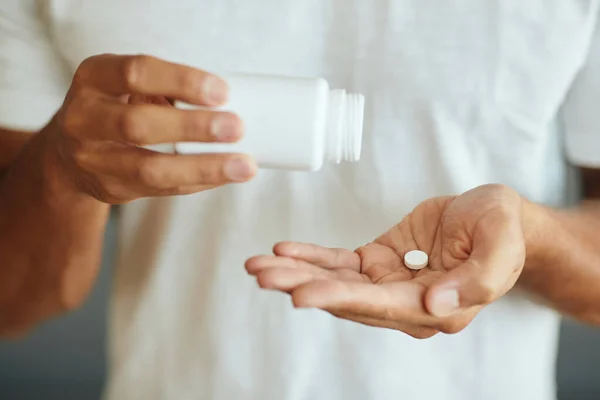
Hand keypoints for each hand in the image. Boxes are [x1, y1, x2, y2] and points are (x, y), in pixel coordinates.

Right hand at [41, 54, 255, 203]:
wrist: (70, 151)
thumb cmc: (115, 107)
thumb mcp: (127, 85)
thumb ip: (167, 88)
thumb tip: (233, 102)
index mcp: (93, 77)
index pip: (136, 73)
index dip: (181, 81)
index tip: (222, 91)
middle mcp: (84, 118)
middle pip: (139, 124)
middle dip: (193, 127)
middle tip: (237, 127)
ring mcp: (92, 158)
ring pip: (150, 168)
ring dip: (202, 167)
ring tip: (243, 166)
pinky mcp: (110, 188)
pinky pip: (161, 189)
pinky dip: (198, 181)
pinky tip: (225, 176)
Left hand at [246, 184, 525, 337]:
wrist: (494, 218)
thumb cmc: (501, 230)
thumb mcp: (501, 245)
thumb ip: (477, 279)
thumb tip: (435, 305)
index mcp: (437, 307)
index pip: (379, 306)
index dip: (339, 299)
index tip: (300, 295)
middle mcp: (406, 303)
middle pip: (346, 299)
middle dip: (302, 286)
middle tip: (263, 276)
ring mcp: (388, 283)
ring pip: (336, 282)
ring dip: (296, 274)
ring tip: (257, 266)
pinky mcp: (378, 263)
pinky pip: (339, 262)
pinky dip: (311, 257)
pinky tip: (283, 251)